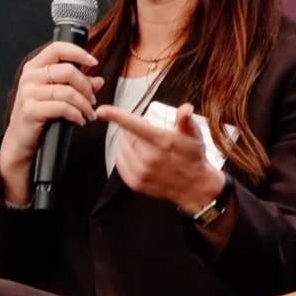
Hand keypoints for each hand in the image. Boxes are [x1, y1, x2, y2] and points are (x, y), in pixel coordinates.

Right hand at [0, 42, 103, 201]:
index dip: (78, 53)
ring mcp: (28, 93)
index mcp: (34, 67)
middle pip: (68, 71)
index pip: (57, 48)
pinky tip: (79, 120)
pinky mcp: (31, 110)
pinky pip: (63, 108)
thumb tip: (98, 80)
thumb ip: (78, 85)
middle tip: (92, 100)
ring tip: (88, 114)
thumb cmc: (38, 116)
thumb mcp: (58, 96)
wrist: (21, 141)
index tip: (93, 63)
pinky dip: (77, 115)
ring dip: (84, 105)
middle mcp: (30, 77)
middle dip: (86, 87)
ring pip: (69, 92)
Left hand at [95, 103, 224, 213]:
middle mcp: (150, 157)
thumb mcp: (194, 135)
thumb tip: (185, 108)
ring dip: (127, 142)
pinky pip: (120, 162)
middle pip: (126, 134)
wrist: (194, 186)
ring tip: (142, 144)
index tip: (101, 110)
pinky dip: (124, 155)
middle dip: (132, 129)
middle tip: (146, 132)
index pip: (134, 125)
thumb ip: (186, 119)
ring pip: (122, 147)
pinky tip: (136, 154)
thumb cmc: (192, 156)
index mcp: (161, 141)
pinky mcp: (136, 183)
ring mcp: (142, 172)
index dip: (115, 116)